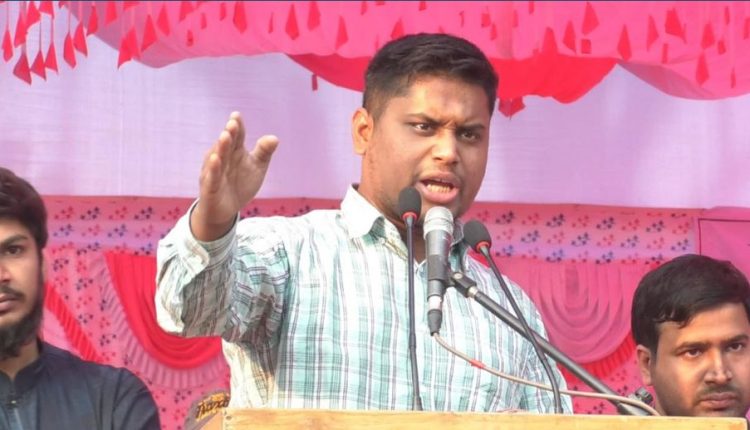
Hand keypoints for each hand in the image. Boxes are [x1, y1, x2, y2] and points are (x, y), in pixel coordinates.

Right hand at [190, 112, 278, 240]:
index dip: (237, 127)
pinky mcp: (210, 187)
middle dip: (229, 134)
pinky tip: (215, 160)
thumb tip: (274, 138)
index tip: (236, 116)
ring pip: (217, 158)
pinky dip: (213, 169)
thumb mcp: (257, 168)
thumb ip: (264, 152)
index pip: (236, 137)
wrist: (226, 209)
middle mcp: (223, 159)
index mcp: (235, 152)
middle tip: (232, 124)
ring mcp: (214, 172)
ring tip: (225, 136)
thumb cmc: (240, 184)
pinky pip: (211, 177)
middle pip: (226, 145)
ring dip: (221, 148)